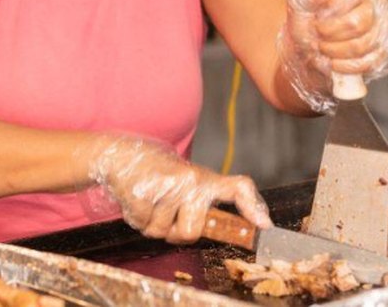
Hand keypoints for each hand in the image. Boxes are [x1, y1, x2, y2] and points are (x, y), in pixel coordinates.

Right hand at [86, 136, 271, 243]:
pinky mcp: (143, 192)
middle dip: (175, 231)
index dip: (254, 208)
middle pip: (191, 233)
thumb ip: (206, 202)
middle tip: (166, 212)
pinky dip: (136, 218)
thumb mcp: (188, 181)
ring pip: (162, 232)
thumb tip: (233, 225)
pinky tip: (136, 198)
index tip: (264, 226)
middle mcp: (190, 180)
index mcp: (204, 179)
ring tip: (150, 201)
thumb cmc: (159, 175)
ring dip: (152, 223)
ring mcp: (167, 186)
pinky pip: (142, 225)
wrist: (122, 154)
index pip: (239, 187)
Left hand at [278, 0, 387, 111]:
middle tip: (316, 34)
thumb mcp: (300, 1)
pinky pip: (370, 63)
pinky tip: (332, 61)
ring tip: (321, 46)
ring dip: (335, 51)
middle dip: (330, 34)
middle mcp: (377, 1)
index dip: (333, 7)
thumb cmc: (306, 16)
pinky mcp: (386, 51)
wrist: (307, 43)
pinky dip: (345, 66)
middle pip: (360, 22)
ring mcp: (385, 26)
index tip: (316, 16)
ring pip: (364, 45)